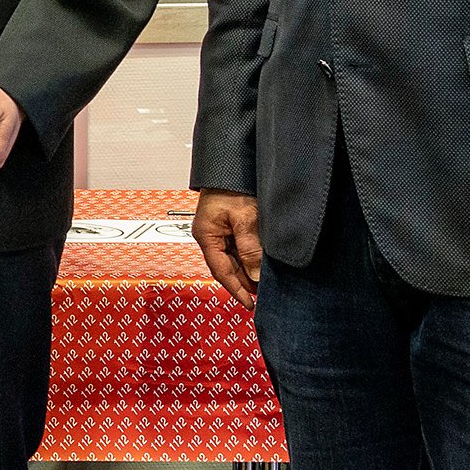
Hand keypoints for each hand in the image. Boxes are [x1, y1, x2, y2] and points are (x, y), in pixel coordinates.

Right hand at [191, 189, 263, 308]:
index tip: (249, 304)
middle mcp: (210, 236)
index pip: (220, 271)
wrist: (231, 165)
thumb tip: (256, 274)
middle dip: (244, 282)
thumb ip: (250, 248)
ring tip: (264, 282)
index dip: (236, 290)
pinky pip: (238, 248)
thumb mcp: (244, 219)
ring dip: (248, 270)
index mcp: (206, 236)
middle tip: (262, 295)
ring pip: (234, 259)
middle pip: (227, 267)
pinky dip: (249, 258)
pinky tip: (260, 263)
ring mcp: (218, 231)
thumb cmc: (231, 187)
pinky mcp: (228, 226)